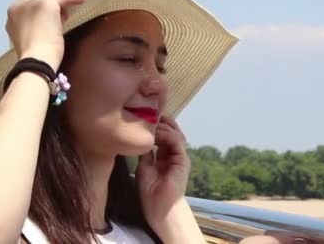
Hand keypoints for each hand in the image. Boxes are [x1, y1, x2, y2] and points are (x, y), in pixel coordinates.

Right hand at [5, 0, 88, 69]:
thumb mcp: (37, 37)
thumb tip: (62, 16)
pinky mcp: (44, 4)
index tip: (64, 4)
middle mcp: (19, 6)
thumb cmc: (39, 58)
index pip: (34, 1)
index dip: (50, 0)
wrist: (37, 63)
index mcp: (14, 15)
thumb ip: (43, 24)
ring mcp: (30, 4)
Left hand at [135, 116, 191, 231]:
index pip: (162, 134)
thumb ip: (145, 153)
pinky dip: (167, 134)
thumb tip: (141, 139)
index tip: (141, 117)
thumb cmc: (150, 194)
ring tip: (150, 122)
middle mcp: (174, 154)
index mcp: (165, 155)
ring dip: (162, 126)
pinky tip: (155, 133)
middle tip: (148, 113)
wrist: (160, 210)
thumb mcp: (143, 167)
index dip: (154, 125)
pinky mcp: (183, 161)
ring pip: (175, 133)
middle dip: (161, 121)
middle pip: (171, 130)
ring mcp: (179, 156)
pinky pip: (176, 142)